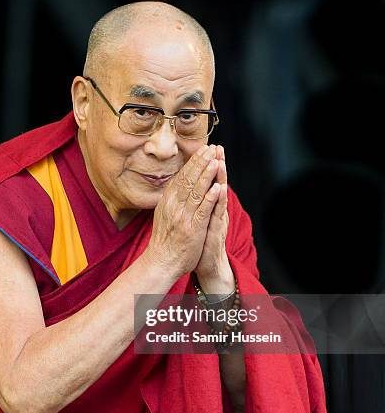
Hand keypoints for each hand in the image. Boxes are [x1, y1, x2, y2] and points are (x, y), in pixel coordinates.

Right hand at [143, 144, 220, 278]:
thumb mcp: (164, 213)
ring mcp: (183, 217)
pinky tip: (218, 188)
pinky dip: (210, 198)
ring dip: (206, 175)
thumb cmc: (165, 240)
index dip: (193, 162)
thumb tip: (178, 183)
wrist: (161, 262)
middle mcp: (174, 205)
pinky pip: (202, 210)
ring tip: (216, 161)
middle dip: (201, 162)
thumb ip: (172, 198)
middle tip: (211, 148)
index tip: (202, 149)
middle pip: (188, 179)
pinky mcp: (192, 229)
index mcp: (168, 201)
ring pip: (196, 191)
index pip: (181, 176)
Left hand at [194, 145, 232, 284]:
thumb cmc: (198, 241)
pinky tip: (220, 189)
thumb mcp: (196, 219)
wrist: (206, 264)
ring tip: (220, 161)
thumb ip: (198, 203)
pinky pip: (217, 214)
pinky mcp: (215, 231)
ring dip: (220, 178)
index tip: (209, 147)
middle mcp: (214, 211)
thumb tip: (192, 187)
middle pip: (216, 184)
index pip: (209, 181)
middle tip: (217, 147)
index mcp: (208, 206)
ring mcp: (216, 220)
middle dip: (217, 165)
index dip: (209, 165)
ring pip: (219, 196)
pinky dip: (219, 201)